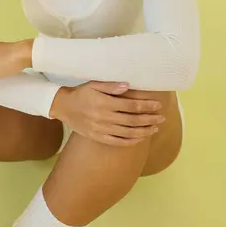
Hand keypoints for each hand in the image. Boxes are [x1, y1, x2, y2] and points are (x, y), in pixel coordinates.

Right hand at [50, 81, 168, 146]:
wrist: (64, 107)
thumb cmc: (81, 93)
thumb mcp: (94, 84)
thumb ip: (111, 85)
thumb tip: (128, 86)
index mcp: (104, 102)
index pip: (131, 106)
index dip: (146, 106)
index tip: (158, 105)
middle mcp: (104, 117)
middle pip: (132, 120)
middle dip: (149, 119)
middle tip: (161, 118)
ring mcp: (101, 129)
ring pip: (127, 133)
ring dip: (144, 131)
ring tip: (154, 128)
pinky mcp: (98, 137)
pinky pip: (117, 142)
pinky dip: (130, 141)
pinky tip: (140, 138)